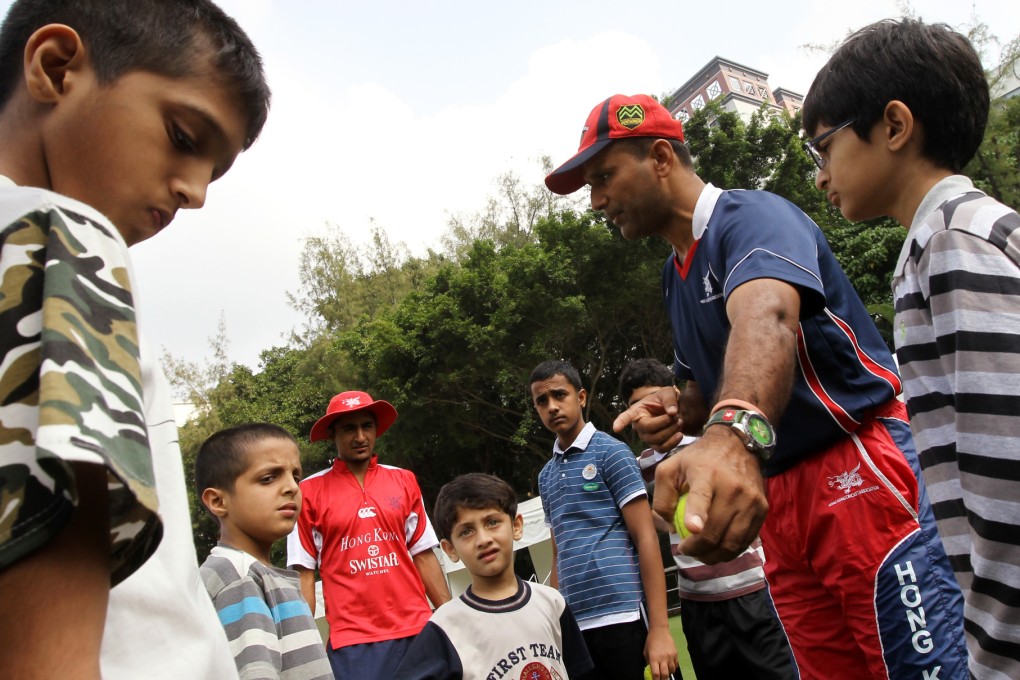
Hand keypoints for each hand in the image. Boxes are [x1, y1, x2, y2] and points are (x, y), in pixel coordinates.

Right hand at [613, 385, 684, 451]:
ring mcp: (646, 437)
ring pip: (655, 440)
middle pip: (647, 428)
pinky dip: (673, 442)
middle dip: (664, 422)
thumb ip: (670, 400)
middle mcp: (638, 425)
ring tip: (680, 421)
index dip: (621, 422)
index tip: (616, 428)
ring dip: (671, 431)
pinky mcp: (655, 445)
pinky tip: (680, 434)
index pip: (627, 416)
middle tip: (677, 415)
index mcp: (637, 411)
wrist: (674, 410)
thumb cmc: (665, 400)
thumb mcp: (668, 393)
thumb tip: (672, 412)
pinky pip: (662, 449)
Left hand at [644, 625, 678, 679]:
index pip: (656, 674)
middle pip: (665, 675)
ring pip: (671, 671)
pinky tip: (670, 665)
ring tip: (665, 671)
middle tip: (661, 679)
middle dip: (663, 679)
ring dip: (668, 673)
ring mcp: (670, 656)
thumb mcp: (646, 651)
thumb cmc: (651, 641)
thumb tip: (651, 671)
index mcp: (654, 658)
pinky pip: (676, 665)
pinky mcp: (676, 654)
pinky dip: (673, 667)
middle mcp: (663, 658)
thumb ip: (648, 662)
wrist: (660, 631)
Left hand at [652, 427, 767, 563]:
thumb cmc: (698, 460)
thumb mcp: (671, 469)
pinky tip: (717, 549)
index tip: (692, 529)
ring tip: (700, 553)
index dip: (697, 514)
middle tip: (685, 550)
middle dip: (697, 549)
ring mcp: (751, 499)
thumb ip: (663, 498)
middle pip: (715, 530)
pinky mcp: (762, 508)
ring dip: (713, 556)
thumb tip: (667, 527)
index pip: (702, 496)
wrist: (737, 446)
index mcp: (706, 473)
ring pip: (732, 542)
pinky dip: (730, 551)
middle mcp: (732, 487)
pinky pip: (746, 540)